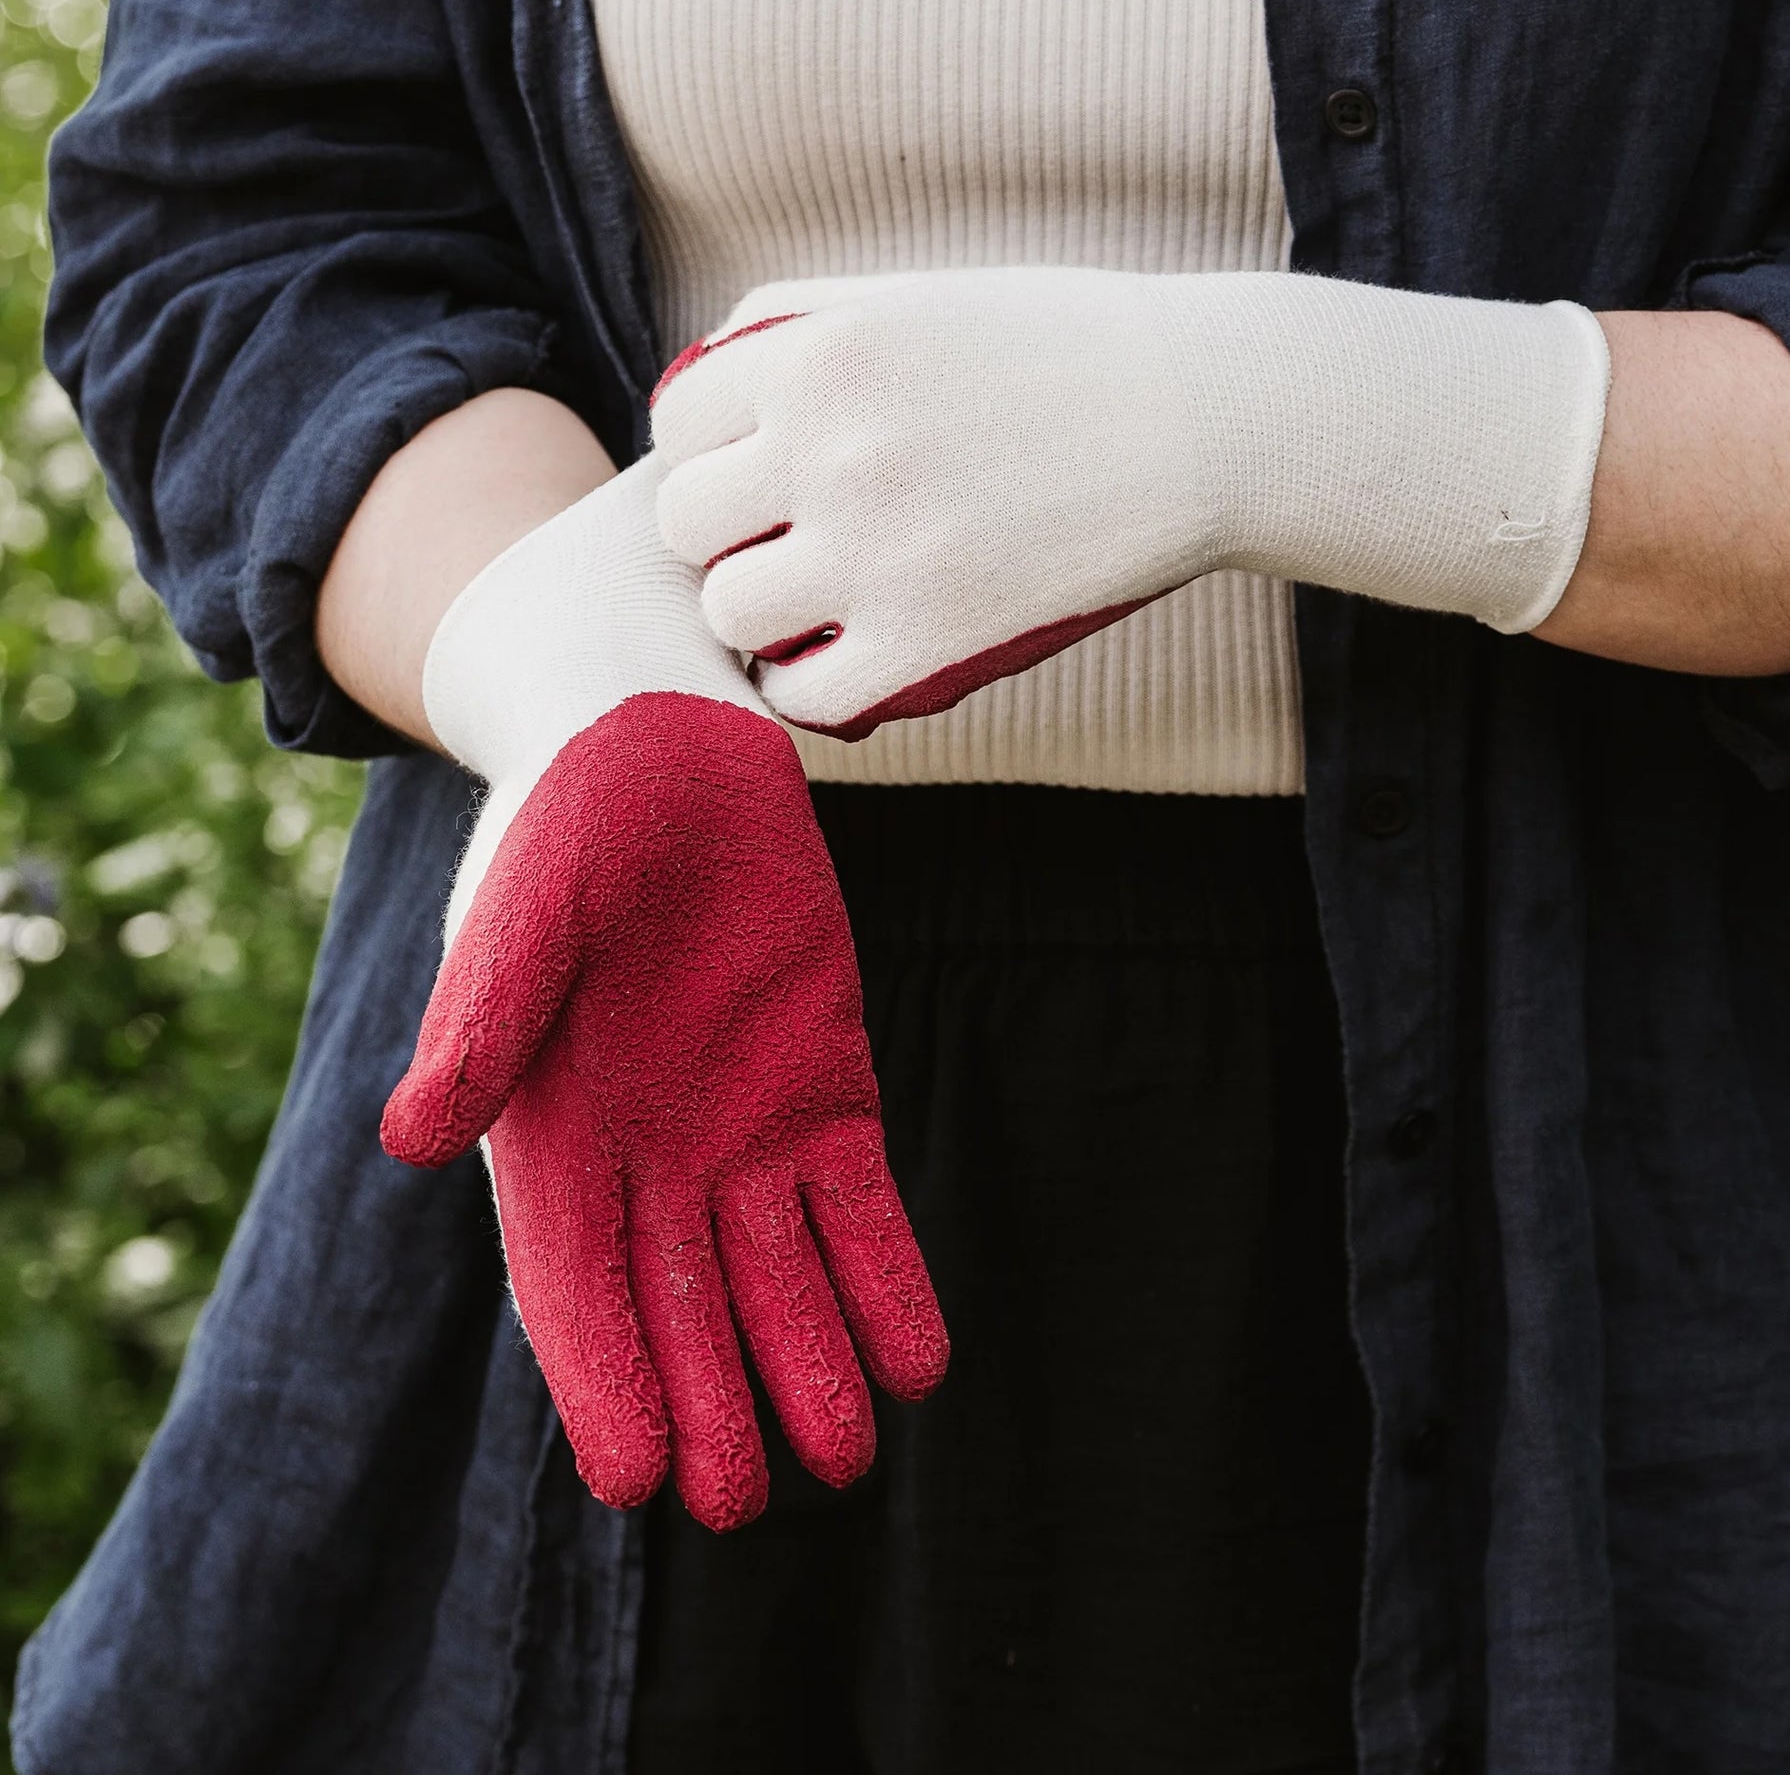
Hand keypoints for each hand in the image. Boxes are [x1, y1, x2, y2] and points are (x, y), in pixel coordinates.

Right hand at [380, 459, 947, 1528]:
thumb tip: (405, 1139)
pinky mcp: (826, 1095)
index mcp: (553, 1136)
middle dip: (711, 1400)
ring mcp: (744, 1134)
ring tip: (845, 1457)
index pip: (574, 1285)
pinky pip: (859, 1209)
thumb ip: (483, 1020)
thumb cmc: (569, 828)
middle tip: (745, 1499)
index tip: (636, 1483)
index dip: (604, 1379)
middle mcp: (649, 1159)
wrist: (669, 755)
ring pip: (780, 1277)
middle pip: (681, 1305)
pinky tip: (920, 1358)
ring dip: (810, 1362)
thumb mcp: (523, 911)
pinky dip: (887, 1280)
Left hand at [651, 266, 1609, 739]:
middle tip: (776, 544)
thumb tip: (708, 366)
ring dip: (759, 615)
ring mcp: (877, 553)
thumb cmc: (1065, 348)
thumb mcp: (921, 293)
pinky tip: (841, 664)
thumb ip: (802, 316)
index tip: (749, 476)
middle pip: (685, 526)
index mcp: (818, 356)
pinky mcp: (932, 641)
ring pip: (731, 613)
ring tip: (808, 607)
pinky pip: (807, 695)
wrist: (1202, 418)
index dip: (705, 455)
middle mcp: (828, 452)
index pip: (676, 425)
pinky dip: (809, 689)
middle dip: (723, 535)